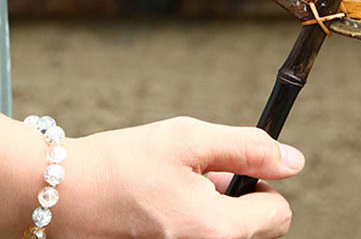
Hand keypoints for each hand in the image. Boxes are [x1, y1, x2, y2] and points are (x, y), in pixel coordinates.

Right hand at [47, 116, 302, 238]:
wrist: (60, 194)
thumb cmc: (124, 162)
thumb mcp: (191, 140)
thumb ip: (248, 149)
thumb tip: (293, 161)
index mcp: (215, 231)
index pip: (279, 216)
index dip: (263, 185)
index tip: (236, 169)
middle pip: (258, 234)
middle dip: (240, 203)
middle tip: (202, 178)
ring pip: (228, 238)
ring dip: (217, 215)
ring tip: (178, 190)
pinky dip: (194, 226)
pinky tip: (165, 207)